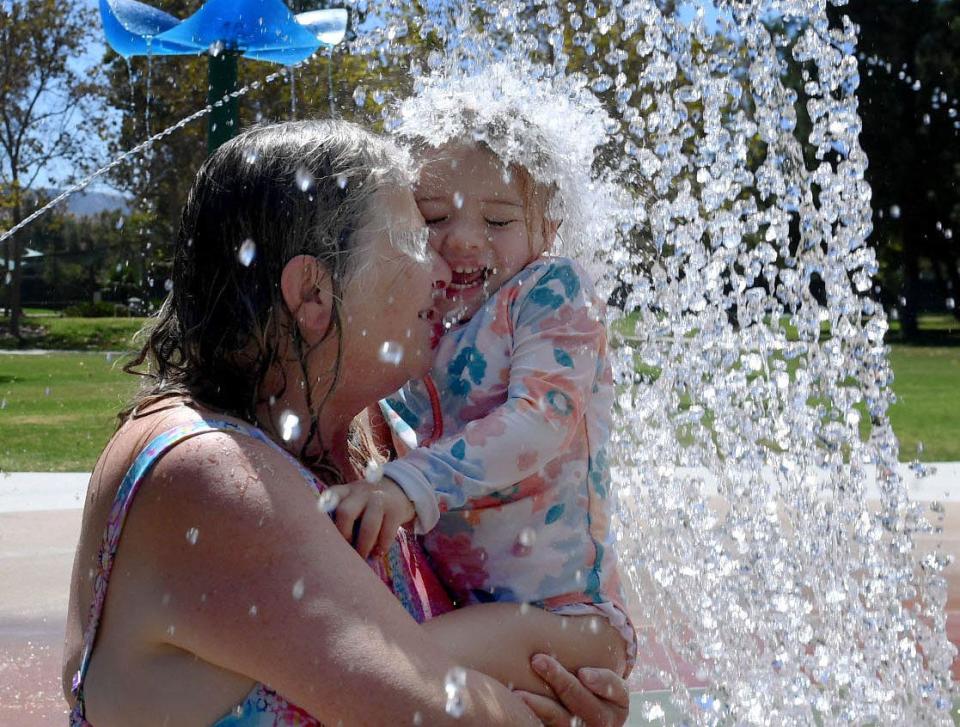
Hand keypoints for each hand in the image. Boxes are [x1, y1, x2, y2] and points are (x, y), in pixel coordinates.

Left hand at [326, 477, 414, 558]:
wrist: (397, 489)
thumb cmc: (366, 504)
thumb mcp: (351, 500)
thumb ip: (339, 515)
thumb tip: (331, 548)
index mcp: (345, 491)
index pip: (329, 497)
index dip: (323, 513)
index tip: (321, 531)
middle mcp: (361, 492)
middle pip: (346, 512)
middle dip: (344, 535)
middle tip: (345, 549)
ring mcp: (379, 500)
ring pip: (369, 525)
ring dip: (364, 546)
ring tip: (362, 557)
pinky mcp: (395, 510)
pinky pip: (387, 533)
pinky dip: (381, 547)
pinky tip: (377, 554)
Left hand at [514, 654, 628, 726]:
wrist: (571, 702)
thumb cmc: (581, 673)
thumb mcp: (593, 664)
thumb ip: (586, 651)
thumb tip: (572, 609)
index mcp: (617, 702)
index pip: (616, 691)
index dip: (601, 682)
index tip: (583, 672)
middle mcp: (604, 720)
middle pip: (588, 706)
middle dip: (564, 684)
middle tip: (538, 660)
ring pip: (565, 722)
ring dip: (542, 706)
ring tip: (519, 694)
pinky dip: (533, 717)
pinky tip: (517, 705)